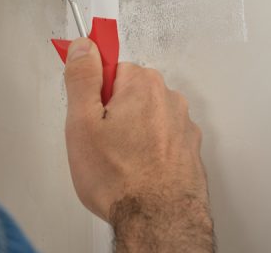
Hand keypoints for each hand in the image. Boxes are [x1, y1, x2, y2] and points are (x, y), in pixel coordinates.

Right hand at [63, 38, 214, 251]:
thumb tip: (83, 47)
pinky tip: (135, 170)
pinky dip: (148, 151)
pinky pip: (160, 139)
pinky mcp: (188, 150)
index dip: (93, 91)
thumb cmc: (121, 179)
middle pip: (128, 92)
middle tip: (99, 140)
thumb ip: (82, 76)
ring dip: (131, 132)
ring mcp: (182, 126)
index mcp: (143, 84)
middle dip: (112, 112)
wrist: (158, 223)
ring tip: (116, 161)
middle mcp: (169, 99)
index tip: (88, 108)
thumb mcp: (82, 121)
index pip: (110, 67)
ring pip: (145, 117)